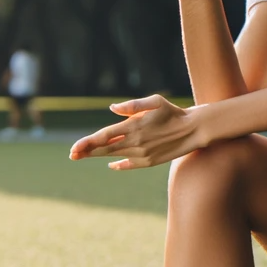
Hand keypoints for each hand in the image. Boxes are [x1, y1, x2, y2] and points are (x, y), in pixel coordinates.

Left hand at [68, 95, 206, 169]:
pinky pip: (129, 165)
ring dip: (98, 156)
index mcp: (134, 126)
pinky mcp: (150, 162)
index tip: (73, 148)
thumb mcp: (154, 101)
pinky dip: (118, 164)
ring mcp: (142, 154)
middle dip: (87, 152)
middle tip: (72, 155)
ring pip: (114, 156)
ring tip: (84, 156)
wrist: (193, 130)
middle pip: (105, 149)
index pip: (104, 137)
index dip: (87, 143)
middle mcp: (136, 143)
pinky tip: (110, 164)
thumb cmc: (173, 112)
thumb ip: (132, 105)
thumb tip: (112, 108)